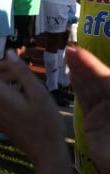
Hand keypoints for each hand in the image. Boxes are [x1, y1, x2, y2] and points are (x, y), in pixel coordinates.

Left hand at [0, 50, 63, 166]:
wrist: (46, 153)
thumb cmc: (46, 122)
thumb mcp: (38, 93)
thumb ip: (22, 72)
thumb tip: (9, 53)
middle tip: (18, 67)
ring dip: (4, 79)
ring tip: (25, 79)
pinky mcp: (1, 120)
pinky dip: (7, 90)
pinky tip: (25, 93)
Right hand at [66, 46, 109, 173]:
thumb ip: (107, 87)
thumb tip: (88, 78)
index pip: (106, 76)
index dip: (92, 64)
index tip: (76, 51)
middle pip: (98, 79)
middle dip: (84, 65)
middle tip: (67, 50)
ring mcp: (104, 113)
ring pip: (90, 88)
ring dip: (79, 72)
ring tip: (66, 57)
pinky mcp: (93, 123)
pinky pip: (85, 101)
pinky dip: (78, 88)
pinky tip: (71, 76)